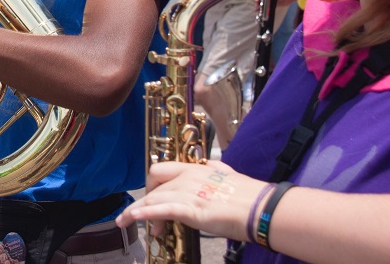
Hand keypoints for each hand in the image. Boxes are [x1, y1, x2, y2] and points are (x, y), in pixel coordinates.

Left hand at [115, 161, 266, 243]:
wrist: (263, 208)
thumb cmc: (250, 196)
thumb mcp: (229, 175)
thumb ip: (216, 170)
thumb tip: (212, 165)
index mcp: (196, 170)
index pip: (162, 171)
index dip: (152, 185)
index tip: (152, 199)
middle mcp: (188, 178)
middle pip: (154, 185)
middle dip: (144, 201)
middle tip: (149, 220)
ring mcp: (189, 193)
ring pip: (153, 199)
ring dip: (136, 212)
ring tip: (126, 223)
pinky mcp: (192, 210)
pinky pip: (161, 209)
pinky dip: (144, 213)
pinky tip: (133, 217)